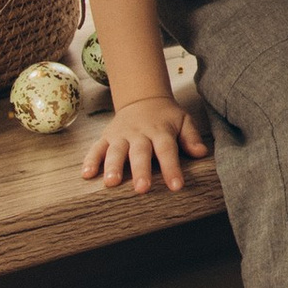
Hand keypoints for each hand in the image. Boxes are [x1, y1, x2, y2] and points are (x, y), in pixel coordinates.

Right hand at [80, 94, 211, 194]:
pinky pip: (96, 148)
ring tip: (111, 183)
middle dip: (140, 171)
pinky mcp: (106, 137)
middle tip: (141, 189)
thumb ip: (191, 137)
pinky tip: (86, 174)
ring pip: (116, 151)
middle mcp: (139, 133)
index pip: (167, 150)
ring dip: (113, 167)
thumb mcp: (183, 121)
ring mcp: (121, 135)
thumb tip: (201, 153)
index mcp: (160, 131)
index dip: (172, 168)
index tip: (176, 186)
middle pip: (140, 153)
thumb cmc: (166, 117)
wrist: (142, 98)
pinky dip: (90, 160)